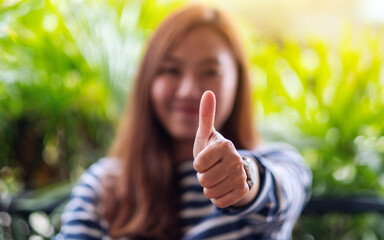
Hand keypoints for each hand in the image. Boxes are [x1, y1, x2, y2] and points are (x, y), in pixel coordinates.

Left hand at [193, 91, 256, 207]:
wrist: (232, 169)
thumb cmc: (213, 150)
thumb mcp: (206, 135)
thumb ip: (205, 115)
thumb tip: (208, 91)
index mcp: (225, 145)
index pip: (199, 164)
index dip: (198, 164)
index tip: (205, 159)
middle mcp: (236, 159)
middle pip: (203, 179)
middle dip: (203, 177)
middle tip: (211, 169)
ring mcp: (242, 176)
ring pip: (211, 192)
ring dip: (209, 188)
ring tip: (216, 178)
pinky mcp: (244, 191)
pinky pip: (220, 202)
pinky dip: (217, 198)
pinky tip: (222, 188)